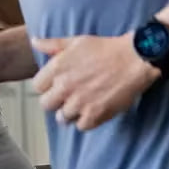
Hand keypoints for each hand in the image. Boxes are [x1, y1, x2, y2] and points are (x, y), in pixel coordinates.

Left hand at [33, 35, 158, 130]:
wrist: (134, 59)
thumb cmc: (106, 48)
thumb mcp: (76, 41)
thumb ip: (52, 45)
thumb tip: (34, 42)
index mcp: (57, 68)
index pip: (37, 87)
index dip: (47, 86)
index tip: (57, 85)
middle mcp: (64, 87)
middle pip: (46, 105)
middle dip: (56, 101)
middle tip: (68, 96)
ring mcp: (79, 102)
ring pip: (62, 118)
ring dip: (70, 113)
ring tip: (82, 104)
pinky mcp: (95, 114)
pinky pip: (81, 126)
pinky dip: (86, 121)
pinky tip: (93, 110)